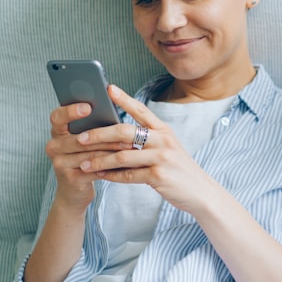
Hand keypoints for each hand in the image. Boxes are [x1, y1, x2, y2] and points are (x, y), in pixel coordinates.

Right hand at [45, 101, 132, 208]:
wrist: (75, 190)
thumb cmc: (87, 158)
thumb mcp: (87, 141)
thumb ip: (94, 127)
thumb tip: (116, 109)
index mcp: (57, 132)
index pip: (58, 117)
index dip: (71, 111)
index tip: (88, 106)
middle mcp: (53, 146)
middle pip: (80, 138)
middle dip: (106, 135)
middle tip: (127, 131)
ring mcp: (59, 163)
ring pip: (89, 154)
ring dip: (112, 150)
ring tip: (131, 147)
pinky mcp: (70, 178)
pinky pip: (93, 169)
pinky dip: (111, 166)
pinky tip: (125, 164)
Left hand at [72, 85, 217, 212]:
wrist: (201, 192)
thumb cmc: (179, 170)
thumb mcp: (168, 149)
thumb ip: (147, 140)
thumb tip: (116, 135)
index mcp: (164, 130)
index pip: (141, 110)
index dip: (124, 99)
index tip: (107, 89)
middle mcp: (164, 140)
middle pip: (125, 132)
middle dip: (99, 134)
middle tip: (80, 138)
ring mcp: (162, 158)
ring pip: (122, 155)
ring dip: (100, 160)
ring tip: (83, 164)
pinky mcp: (158, 176)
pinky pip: (128, 175)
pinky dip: (111, 176)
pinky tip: (100, 176)